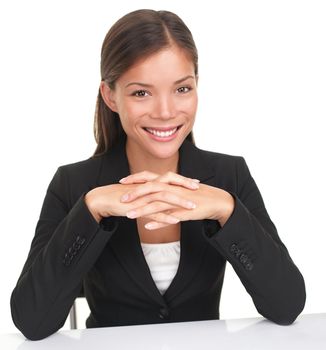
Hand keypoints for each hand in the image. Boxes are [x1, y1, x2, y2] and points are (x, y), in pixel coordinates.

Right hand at [84, 172, 199, 223]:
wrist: (104, 199)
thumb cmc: (122, 196)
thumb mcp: (139, 192)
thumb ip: (150, 191)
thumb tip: (161, 194)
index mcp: (149, 182)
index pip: (169, 178)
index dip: (182, 180)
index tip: (195, 182)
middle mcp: (148, 186)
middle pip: (169, 183)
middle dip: (185, 185)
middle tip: (198, 188)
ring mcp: (144, 196)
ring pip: (165, 197)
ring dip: (180, 202)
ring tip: (193, 208)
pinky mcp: (138, 207)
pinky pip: (154, 212)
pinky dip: (165, 217)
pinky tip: (176, 221)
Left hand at [119, 171, 234, 228]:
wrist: (215, 200)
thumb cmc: (196, 195)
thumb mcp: (178, 189)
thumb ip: (165, 189)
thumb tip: (153, 191)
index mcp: (170, 182)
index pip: (149, 177)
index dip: (135, 178)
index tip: (122, 181)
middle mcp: (172, 189)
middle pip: (150, 189)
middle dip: (134, 194)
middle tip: (121, 199)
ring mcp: (177, 200)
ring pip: (156, 204)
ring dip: (142, 210)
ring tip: (129, 215)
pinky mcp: (183, 212)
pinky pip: (169, 217)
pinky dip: (158, 222)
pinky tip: (147, 226)